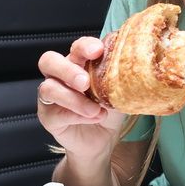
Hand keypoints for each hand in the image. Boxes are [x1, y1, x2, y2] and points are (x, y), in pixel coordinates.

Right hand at [37, 37, 125, 159]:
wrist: (103, 139)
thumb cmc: (109, 110)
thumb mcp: (119, 92)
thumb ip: (120, 79)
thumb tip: (136, 68)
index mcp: (78, 64)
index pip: (76, 48)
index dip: (84, 46)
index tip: (98, 50)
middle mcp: (60, 76)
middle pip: (49, 61)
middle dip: (68, 69)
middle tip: (85, 82)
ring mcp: (51, 96)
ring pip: (50, 88)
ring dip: (74, 99)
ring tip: (95, 110)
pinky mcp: (48, 116)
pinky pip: (54, 112)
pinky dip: (76, 115)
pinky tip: (93, 117)